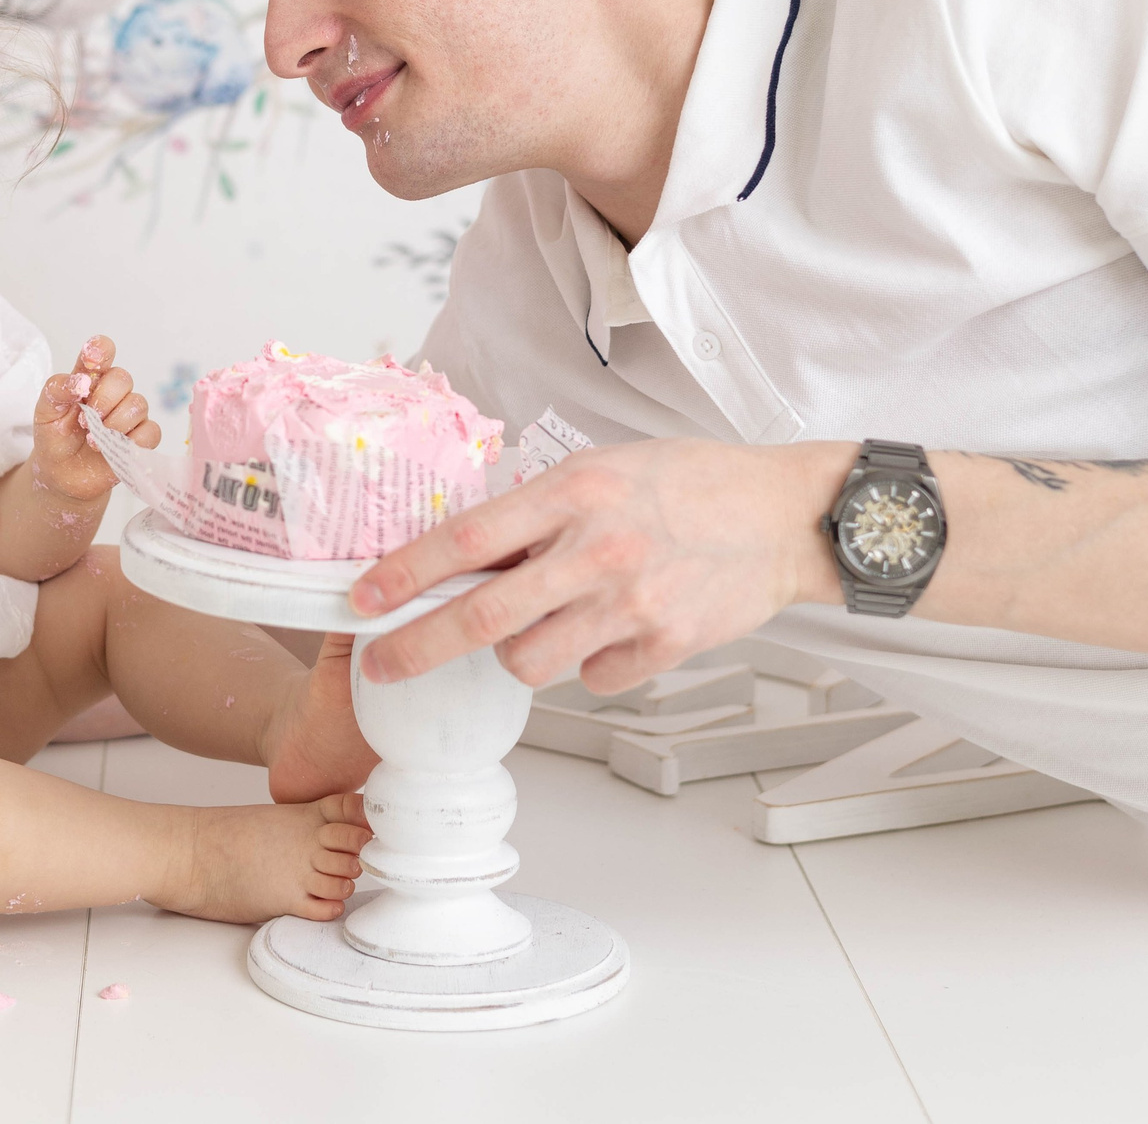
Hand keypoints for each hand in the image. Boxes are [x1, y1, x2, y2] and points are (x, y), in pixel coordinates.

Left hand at [32, 334, 160, 502]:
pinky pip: (151, 432)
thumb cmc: (55, 438)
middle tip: (84, 421)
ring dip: (114, 424)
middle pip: (123, 378)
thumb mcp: (45, 412)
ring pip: (139, 404)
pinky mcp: (140, 440)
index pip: (103, 351)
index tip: (91, 361)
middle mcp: (114, 393)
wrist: (60, 474)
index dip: (101, 350)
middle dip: (104, 399)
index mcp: (90, 379)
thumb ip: (57, 390)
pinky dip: (133, 441)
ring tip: (93, 441)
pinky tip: (112, 450)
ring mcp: (129, 415)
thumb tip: (80, 381)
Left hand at [347, 439, 843, 692]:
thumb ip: (540, 510)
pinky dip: (592, 663)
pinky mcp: (665, 647)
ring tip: (549, 623)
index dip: (405, 574)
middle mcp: (598, 551)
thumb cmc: (694, 483)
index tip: (363, 598)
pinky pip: (594, 679)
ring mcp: (631, 605)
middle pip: (482, 618)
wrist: (784, 516)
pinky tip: (617, 628)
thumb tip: (469, 555)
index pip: (467, 538)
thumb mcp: (605, 469)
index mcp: (575, 493)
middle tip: (382, 665)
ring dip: (521, 654)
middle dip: (418, 648)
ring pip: (530, 663)